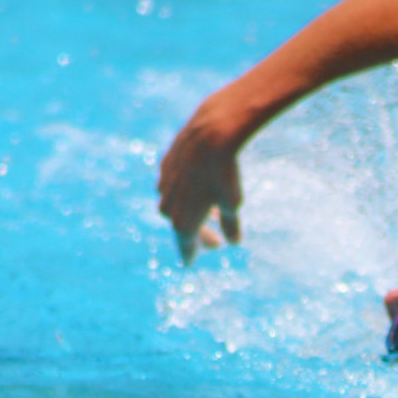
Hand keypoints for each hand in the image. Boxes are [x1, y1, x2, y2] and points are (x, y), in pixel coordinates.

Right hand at [157, 113, 242, 264]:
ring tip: (212, 215)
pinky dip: (183, 192)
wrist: (210, 134)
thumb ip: (231, 224)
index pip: (185, 243)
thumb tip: (233, 241)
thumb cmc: (224, 173)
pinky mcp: (166, 164)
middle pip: (180, 225)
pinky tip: (196, 189)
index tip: (190, 262)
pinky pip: (170, 184)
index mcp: (183, 220)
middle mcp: (168, 204)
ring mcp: (164, 183)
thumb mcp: (233, 203)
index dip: (189, 253)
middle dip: (197, 235)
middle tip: (214, 244)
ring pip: (172, 204)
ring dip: (190, 212)